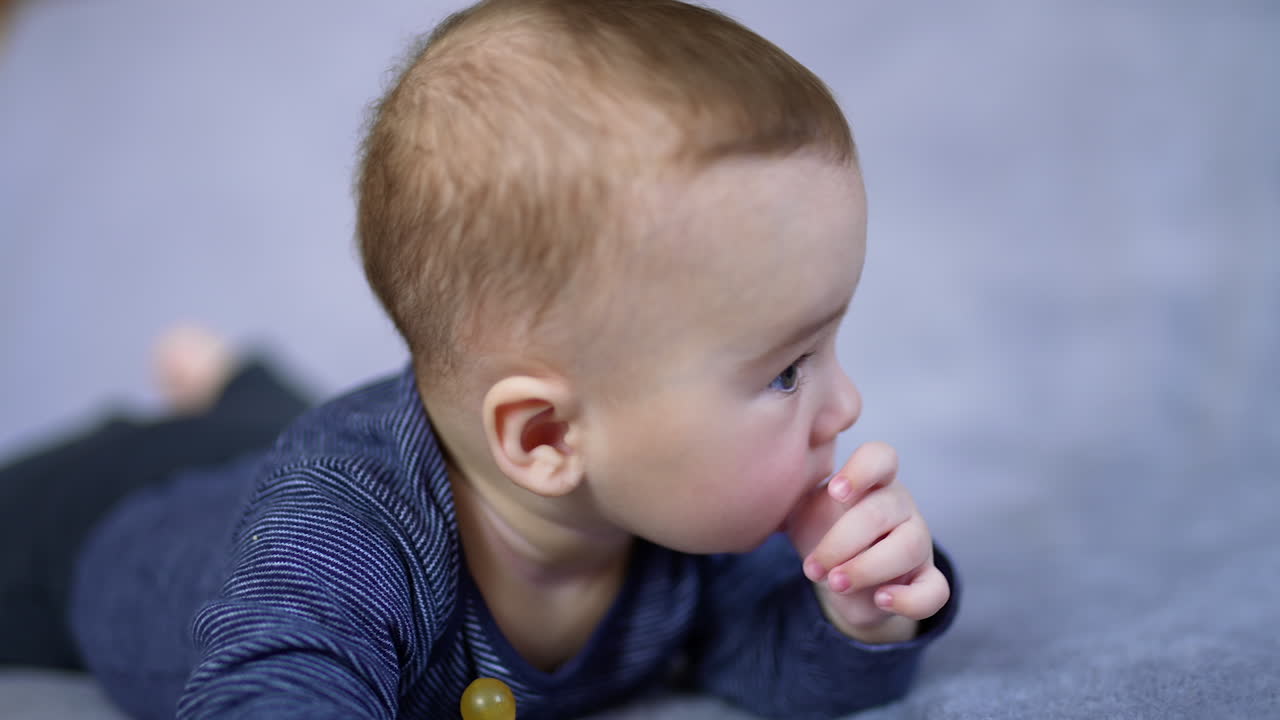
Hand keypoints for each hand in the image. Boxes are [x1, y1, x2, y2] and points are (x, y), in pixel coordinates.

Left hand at [785, 441, 949, 643]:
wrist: (838, 576)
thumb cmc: (820, 529)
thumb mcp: (802, 508)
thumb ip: (790, 489)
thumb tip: (759, 476)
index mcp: (872, 479)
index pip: (881, 457)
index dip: (861, 471)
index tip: (835, 493)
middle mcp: (899, 506)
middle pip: (884, 510)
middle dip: (844, 541)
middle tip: (813, 567)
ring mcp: (917, 541)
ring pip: (910, 546)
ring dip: (867, 567)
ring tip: (834, 583)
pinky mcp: (925, 579)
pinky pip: (936, 590)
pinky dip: (910, 599)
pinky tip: (881, 600)